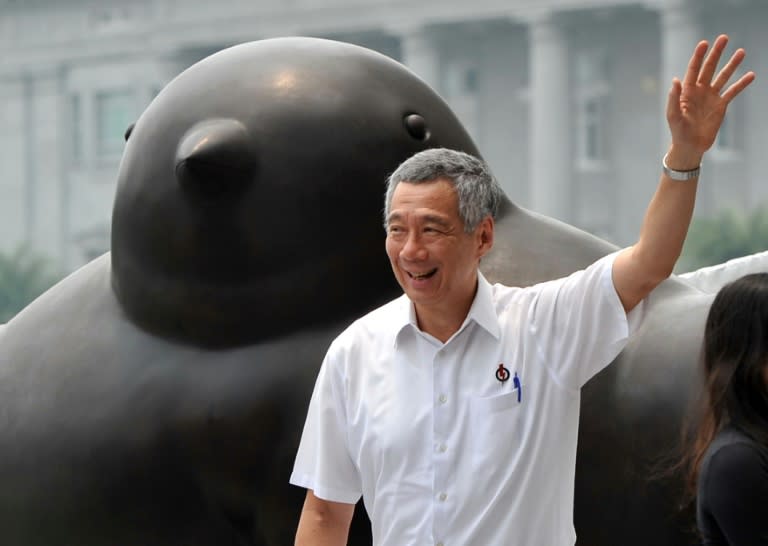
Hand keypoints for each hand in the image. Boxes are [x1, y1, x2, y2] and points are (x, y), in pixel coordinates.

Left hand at [666, 34, 754, 169]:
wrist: (690, 146)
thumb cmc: (678, 131)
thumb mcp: (673, 115)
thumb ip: (674, 98)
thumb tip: (675, 80)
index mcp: (687, 91)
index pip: (693, 69)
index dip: (698, 56)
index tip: (704, 43)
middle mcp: (699, 91)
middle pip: (709, 68)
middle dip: (716, 53)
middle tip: (724, 38)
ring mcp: (711, 97)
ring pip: (723, 77)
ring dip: (732, 65)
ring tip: (741, 52)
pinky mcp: (721, 106)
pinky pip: (732, 92)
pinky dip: (742, 84)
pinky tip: (751, 75)